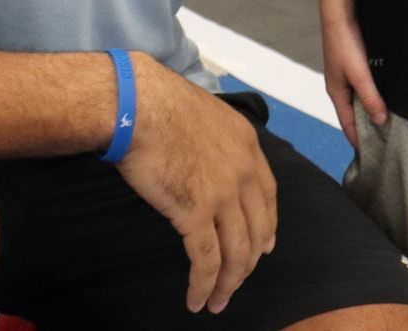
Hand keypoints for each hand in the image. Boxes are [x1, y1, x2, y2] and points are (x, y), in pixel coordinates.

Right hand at [118, 55, 276, 314]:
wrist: (139, 105)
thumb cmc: (161, 104)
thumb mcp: (206, 115)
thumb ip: (216, 141)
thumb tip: (207, 158)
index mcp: (248, 144)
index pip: (268, 195)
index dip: (268, 225)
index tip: (266, 245)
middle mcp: (243, 171)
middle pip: (257, 229)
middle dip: (249, 262)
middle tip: (238, 281)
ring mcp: (222, 193)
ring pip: (236, 252)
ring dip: (229, 283)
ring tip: (218, 302)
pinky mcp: (195, 212)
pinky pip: (206, 261)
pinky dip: (204, 285)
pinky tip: (197, 300)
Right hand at [322, 15, 386, 147]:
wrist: (338, 15)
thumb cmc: (344, 44)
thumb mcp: (359, 74)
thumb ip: (370, 97)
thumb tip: (381, 122)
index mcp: (337, 93)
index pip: (347, 125)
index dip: (358, 141)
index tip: (372, 156)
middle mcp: (339, 88)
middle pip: (352, 115)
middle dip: (364, 130)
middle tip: (383, 143)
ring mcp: (344, 77)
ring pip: (357, 102)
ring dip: (368, 113)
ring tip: (385, 124)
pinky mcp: (351, 66)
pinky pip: (361, 90)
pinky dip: (369, 99)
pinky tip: (380, 98)